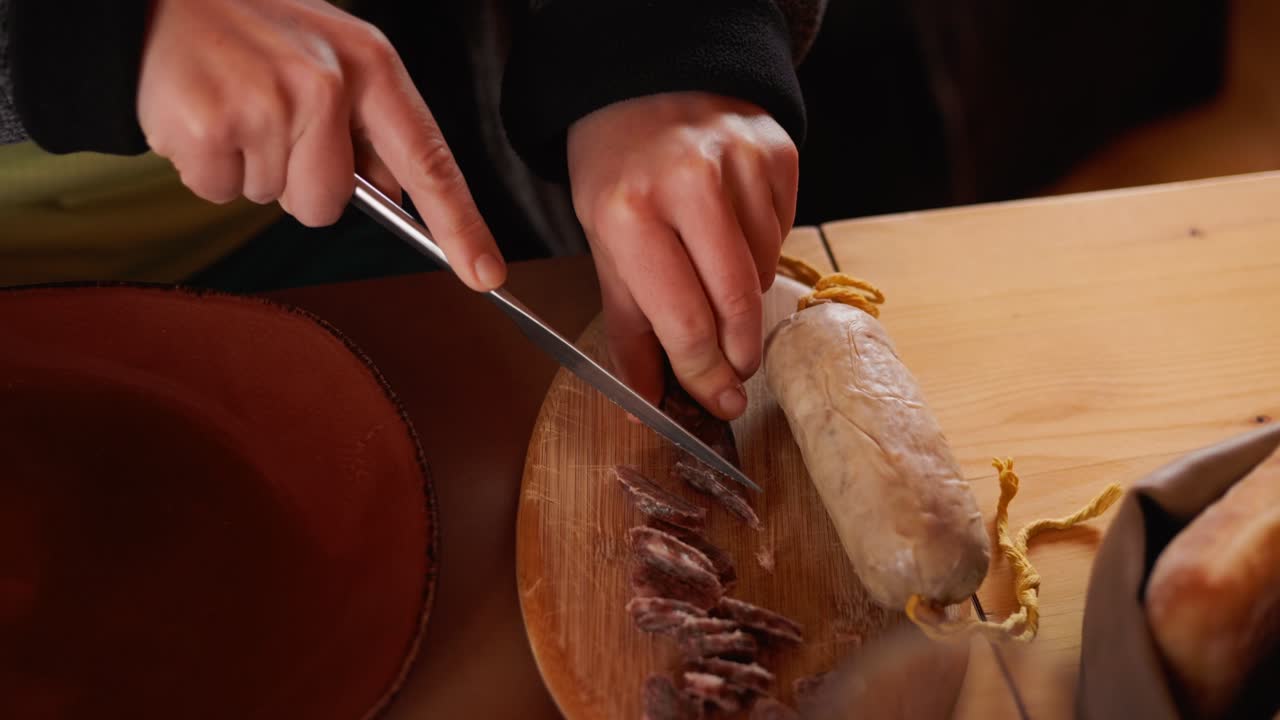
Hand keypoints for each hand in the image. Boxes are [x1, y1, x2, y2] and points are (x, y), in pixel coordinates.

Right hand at [137, 0, 505, 290]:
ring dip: (249, 170)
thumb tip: (400, 198)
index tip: (485, 274)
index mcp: (370, 66)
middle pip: (329, 204)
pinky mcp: (210, 124)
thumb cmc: (255, 33)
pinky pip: (220, 192)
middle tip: (268, 124)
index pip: (429, 160)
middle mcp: (326, 83)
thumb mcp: (333, 58)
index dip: (460, 224)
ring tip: (233, 110)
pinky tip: (202, 117)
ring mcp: (268, 103)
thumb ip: (372, 128)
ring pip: (274, 200)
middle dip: (297, 184)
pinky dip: (205, 168)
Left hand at [567, 92, 798, 419]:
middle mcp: (689, 181)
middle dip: (739, 354)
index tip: (720, 403)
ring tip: (712, 270)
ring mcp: (741, 161)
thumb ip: (630, 325)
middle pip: (737, 302)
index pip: (683, 320)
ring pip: (765, 271)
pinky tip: (732, 229)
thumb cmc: (617, 169)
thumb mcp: (602, 242)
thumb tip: (652, 400)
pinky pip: (783, 233)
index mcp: (629, 211)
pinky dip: (762, 250)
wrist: (646, 78)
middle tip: (734, 373)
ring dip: (744, 295)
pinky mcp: (779, 152)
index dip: (705, 374)